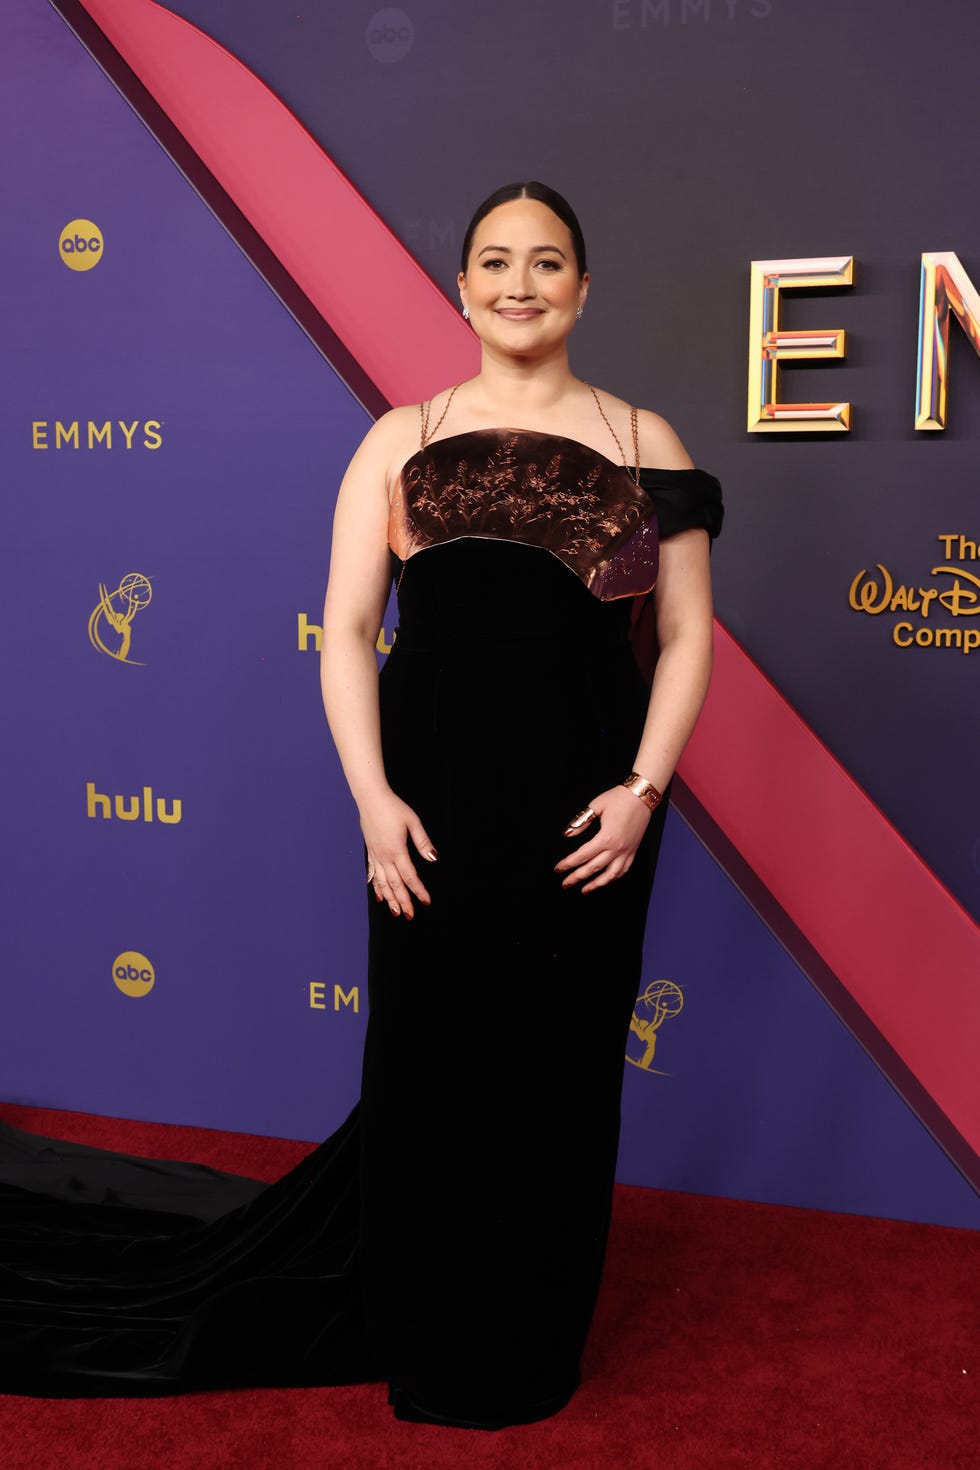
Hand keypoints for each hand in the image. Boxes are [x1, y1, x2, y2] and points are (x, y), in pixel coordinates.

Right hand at [360, 791, 437, 918]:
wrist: (371, 799)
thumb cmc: (393, 808)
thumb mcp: (413, 822)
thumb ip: (423, 842)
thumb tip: (433, 858)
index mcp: (397, 850)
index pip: (410, 876)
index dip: (419, 890)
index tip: (426, 902)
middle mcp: (385, 856)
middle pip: (395, 884)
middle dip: (403, 901)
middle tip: (409, 916)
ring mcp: (376, 855)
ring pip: (383, 883)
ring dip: (390, 899)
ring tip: (395, 912)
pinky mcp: (371, 852)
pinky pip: (373, 874)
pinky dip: (377, 887)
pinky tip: (379, 896)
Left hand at [555, 785, 651, 893]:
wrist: (642, 795)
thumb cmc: (619, 798)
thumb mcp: (596, 806)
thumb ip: (581, 822)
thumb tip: (567, 833)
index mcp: (606, 837)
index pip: (582, 855)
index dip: (568, 863)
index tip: (558, 869)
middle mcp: (617, 848)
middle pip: (593, 868)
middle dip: (577, 877)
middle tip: (565, 884)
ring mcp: (627, 851)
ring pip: (610, 874)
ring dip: (597, 884)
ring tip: (584, 890)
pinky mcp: (633, 850)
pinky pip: (623, 869)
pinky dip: (613, 878)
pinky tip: (606, 880)